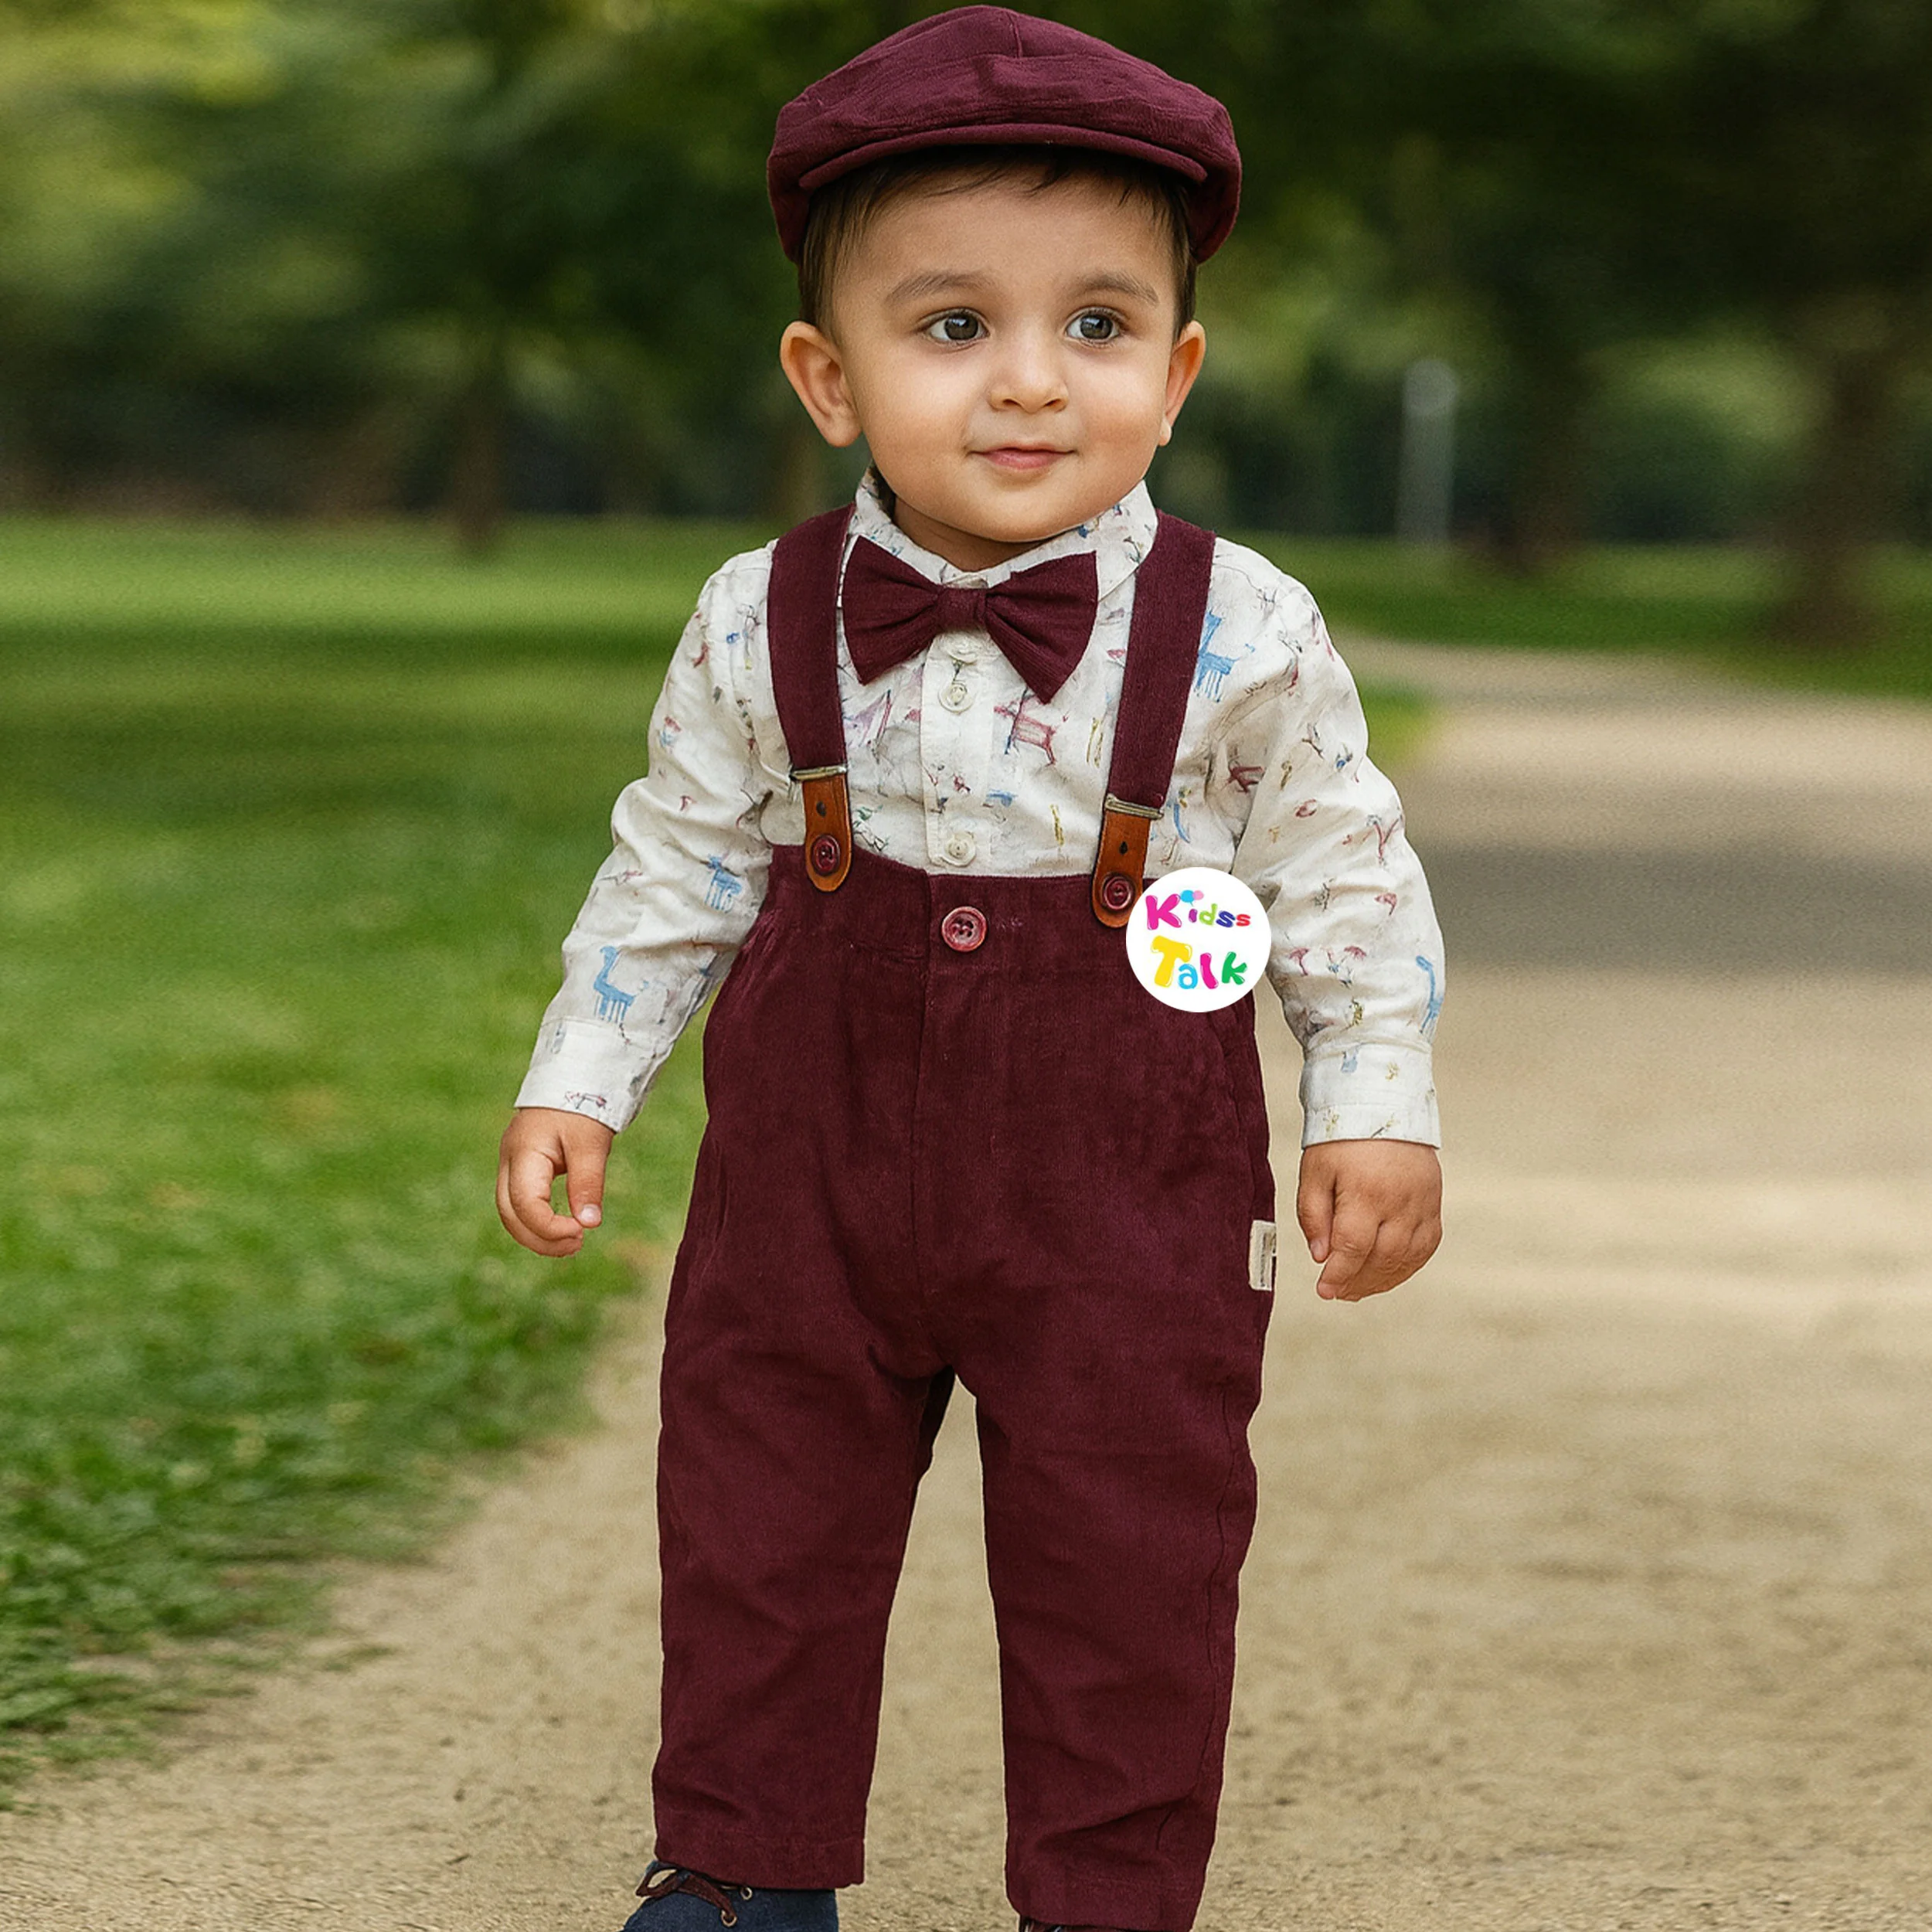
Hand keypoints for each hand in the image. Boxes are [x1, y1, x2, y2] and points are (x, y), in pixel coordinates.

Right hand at [496, 1107, 615, 1256]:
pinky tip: (564, 1228)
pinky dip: (538, 1221)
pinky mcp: (522, 1167)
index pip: (525, 1205)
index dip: (549, 1227)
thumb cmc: (582, 1103)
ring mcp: (512, 1164)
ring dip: (537, 1234)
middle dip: (539, 1239)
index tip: (581, 1233)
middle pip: (509, 1214)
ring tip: (573, 1244)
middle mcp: (509, 1161)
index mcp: (522, 1152)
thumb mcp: (591, 1142)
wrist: (574, 1074)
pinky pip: (521, 1203)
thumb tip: (590, 1224)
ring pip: (511, 1212)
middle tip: (577, 1246)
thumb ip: (588, 1182)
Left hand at [1295, 1139, 1441, 1301]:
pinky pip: (1426, 1247)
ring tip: (1357, 1287)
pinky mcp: (1434, 1204)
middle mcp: (1400, 1201)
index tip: (1324, 1291)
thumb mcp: (1315, 1171)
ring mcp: (1422, 1204)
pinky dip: (1407, 1266)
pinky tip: (1387, 1272)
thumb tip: (1321, 1256)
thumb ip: (1313, 1215)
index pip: (1353, 1247)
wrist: (1383, 1105)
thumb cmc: (1343, 1139)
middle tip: (1338, 1291)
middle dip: (1358, 1281)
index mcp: (1366, 1191)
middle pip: (1382, 1257)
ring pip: (1407, 1257)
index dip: (1339, 1274)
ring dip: (1382, 1279)